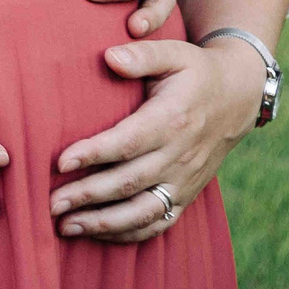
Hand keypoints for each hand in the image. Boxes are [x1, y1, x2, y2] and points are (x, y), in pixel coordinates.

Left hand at [47, 37, 263, 242]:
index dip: (94, 154)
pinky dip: (128, 234)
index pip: (129, 142)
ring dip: (104, 223)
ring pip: (143, 211)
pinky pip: (159, 223)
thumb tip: (109, 57)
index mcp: (172, 119)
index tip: (60, 162)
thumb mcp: (175, 53)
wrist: (238, 99)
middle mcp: (179, 155)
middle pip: (129, 182)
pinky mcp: (187, 195)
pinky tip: (97, 233)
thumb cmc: (196, 72)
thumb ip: (142, 55)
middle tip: (49, 203)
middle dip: (88, 196)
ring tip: (67, 227)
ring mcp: (184, 180)